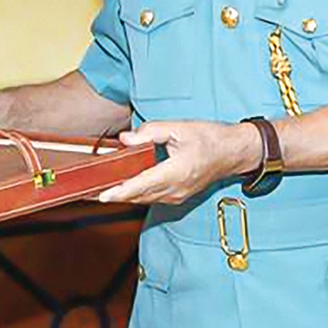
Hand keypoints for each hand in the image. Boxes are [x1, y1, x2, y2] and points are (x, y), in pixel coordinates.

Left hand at [97, 120, 262, 205]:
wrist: (234, 152)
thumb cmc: (210, 138)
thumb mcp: (179, 128)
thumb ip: (150, 132)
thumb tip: (126, 139)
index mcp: (176, 172)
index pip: (141, 185)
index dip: (120, 192)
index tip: (102, 195)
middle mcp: (176, 189)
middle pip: (139, 196)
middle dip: (117, 194)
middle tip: (94, 190)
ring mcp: (178, 196)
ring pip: (145, 199)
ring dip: (127, 196)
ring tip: (105, 189)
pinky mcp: (179, 197)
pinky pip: (154, 198)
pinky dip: (139, 194)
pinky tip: (128, 187)